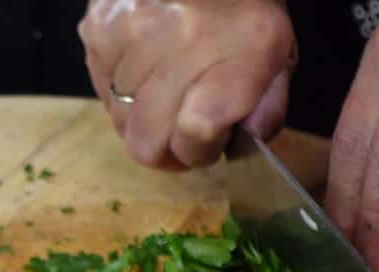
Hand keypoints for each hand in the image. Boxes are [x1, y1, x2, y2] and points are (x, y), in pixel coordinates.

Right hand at [78, 0, 294, 168]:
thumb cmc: (242, 11)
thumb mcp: (278, 59)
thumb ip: (266, 112)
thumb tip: (237, 143)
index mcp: (243, 48)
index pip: (198, 131)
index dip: (199, 151)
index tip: (208, 141)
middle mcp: (182, 36)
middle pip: (146, 143)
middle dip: (165, 146)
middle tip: (180, 124)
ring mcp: (133, 30)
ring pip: (118, 120)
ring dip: (140, 116)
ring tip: (164, 84)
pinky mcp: (100, 27)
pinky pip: (100, 88)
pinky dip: (119, 86)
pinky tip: (144, 63)